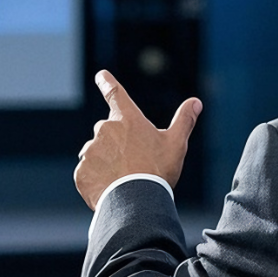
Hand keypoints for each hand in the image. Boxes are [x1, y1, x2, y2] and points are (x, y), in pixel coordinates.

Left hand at [73, 70, 202, 209]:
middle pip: (108, 131)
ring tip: (123, 179)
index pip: (115, 93)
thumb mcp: (176, 144)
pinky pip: (87, 173)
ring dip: (106, 162)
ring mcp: (90, 151)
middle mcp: (104, 130)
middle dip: (116, 143)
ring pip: (96, 153)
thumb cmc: (157, 170)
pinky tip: (110, 189)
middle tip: (133, 162)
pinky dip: (97, 179)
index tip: (101, 75)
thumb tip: (196, 102)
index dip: (107, 82)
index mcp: (127, 119)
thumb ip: (184, 120)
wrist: (136, 201)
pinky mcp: (81, 172)